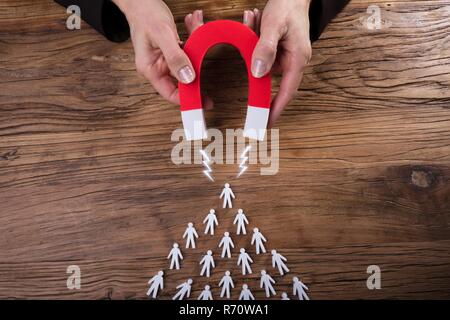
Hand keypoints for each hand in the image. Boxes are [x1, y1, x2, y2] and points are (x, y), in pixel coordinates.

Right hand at [113, 0, 211, 106]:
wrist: (140, 0)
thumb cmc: (144, 14)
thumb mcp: (162, 35)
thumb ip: (175, 57)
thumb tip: (188, 77)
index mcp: (150, 68)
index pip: (169, 93)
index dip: (186, 99)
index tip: (202, 102)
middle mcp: (157, 67)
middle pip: (180, 82)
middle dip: (196, 77)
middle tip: (209, 86)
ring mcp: (165, 60)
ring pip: (187, 66)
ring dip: (196, 52)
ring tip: (198, 31)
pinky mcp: (172, 51)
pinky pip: (187, 53)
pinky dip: (194, 41)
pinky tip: (194, 26)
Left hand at [243, 0, 311, 126]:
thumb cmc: (288, 6)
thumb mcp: (273, 26)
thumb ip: (265, 49)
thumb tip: (258, 73)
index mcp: (297, 59)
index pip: (287, 91)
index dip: (277, 108)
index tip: (268, 122)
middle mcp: (294, 61)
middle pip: (279, 86)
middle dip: (266, 96)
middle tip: (254, 112)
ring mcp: (287, 56)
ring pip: (267, 69)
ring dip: (256, 56)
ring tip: (255, 30)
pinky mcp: (280, 51)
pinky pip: (265, 56)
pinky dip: (256, 46)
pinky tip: (253, 23)